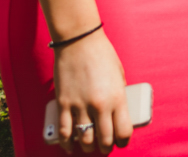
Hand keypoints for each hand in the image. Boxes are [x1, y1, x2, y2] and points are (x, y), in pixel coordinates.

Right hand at [51, 29, 131, 152]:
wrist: (79, 42)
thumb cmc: (103, 55)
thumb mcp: (119, 76)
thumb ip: (118, 96)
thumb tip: (117, 113)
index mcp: (118, 98)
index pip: (123, 131)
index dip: (123, 141)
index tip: (122, 143)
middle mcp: (100, 105)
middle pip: (104, 139)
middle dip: (106, 147)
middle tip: (106, 147)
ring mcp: (80, 106)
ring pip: (84, 139)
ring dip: (87, 147)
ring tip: (90, 147)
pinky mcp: (64, 104)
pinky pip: (64, 131)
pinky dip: (66, 143)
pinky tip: (70, 146)